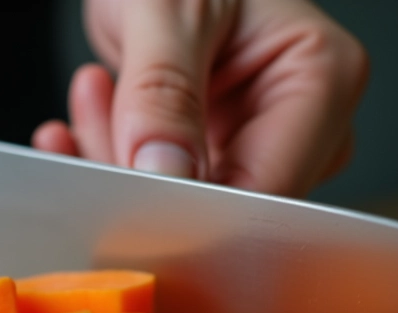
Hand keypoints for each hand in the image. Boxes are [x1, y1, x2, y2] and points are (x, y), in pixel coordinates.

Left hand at [33, 0, 367, 197]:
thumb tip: (164, 171)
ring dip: (115, 167)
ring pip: (178, 208)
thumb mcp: (171, 6)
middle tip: (94, 131)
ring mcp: (253, 148)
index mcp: (320, 83)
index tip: (128, 192)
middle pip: (220, 207)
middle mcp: (298, 128)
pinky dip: (107, 165)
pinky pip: (154, 193)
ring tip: (93, 95)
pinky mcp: (209, 160)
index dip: (189, 207)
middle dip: (143, 185)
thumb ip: (163, 90)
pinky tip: (77, 129)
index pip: (261, 190)